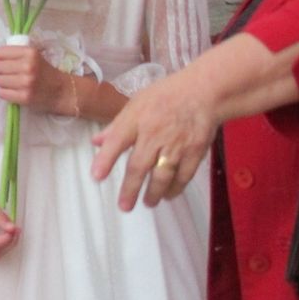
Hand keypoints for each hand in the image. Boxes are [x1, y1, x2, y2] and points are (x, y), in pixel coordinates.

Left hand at [0, 44, 69, 113]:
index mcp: (30, 53)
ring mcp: (26, 83)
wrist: (61, 91)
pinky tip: (12, 90)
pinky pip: (1, 93)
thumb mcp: (34, 56)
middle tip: (6, 72)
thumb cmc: (45, 72)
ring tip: (10, 82)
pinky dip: (4, 92)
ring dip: (1, 81)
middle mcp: (28, 66)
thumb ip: (13, 53)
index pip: (2, 52)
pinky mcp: (24, 97)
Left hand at [91, 72, 214, 210]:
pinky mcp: (195, 151)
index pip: (116, 141)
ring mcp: (176, 144)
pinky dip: (175, 188)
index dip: (105, 160)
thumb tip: (95, 142)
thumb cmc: (164, 97)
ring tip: (147, 203)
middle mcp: (154, 134)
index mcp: (136, 120)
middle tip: (124, 206)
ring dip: (154, 193)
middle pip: (139, 165)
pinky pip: (184, 176)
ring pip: (162, 175)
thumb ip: (116, 126)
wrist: (203, 93)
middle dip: (130, 189)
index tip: (96, 177)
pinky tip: (168, 195)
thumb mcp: (135, 104)